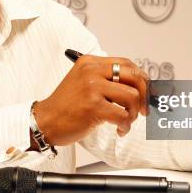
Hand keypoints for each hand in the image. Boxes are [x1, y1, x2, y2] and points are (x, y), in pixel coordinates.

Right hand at [33, 55, 148, 145]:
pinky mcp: (93, 106)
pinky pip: (123, 115)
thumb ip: (107, 80)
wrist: (45, 121)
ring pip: (131, 97)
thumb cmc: (65, 106)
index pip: (127, 64)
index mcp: (90, 62)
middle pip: (134, 76)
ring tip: (125, 121)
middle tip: (142, 109)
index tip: (145, 92)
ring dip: (133, 114)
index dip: (141, 79)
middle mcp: (92, 71)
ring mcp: (92, 88)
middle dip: (144, 95)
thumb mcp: (84, 83)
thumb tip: (137, 87)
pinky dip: (125, 126)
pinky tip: (119, 130)